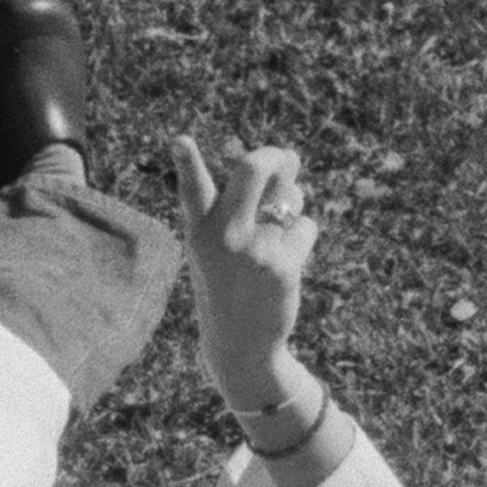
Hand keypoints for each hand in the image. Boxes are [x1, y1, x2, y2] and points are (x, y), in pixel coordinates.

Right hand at [172, 135, 317, 412]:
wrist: (242, 344)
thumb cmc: (230, 283)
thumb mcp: (220, 246)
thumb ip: (244, 202)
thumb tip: (290, 159)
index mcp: (200, 229)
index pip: (192, 190)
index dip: (186, 163)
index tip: (180, 141)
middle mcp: (224, 236)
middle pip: (253, 169)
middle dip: (275, 156)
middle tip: (287, 158)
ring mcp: (255, 250)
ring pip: (290, 195)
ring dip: (293, 203)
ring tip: (277, 232)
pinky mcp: (283, 265)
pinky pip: (306, 226)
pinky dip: (302, 236)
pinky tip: (286, 262)